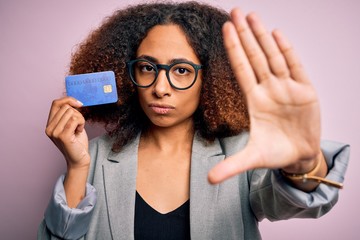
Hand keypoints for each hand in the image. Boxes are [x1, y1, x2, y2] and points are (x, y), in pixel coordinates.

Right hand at [45, 97, 89, 169]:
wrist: (79, 159)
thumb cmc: (77, 142)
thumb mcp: (72, 125)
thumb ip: (69, 114)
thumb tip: (72, 101)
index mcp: (49, 124)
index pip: (56, 103)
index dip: (68, 100)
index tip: (80, 104)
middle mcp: (49, 128)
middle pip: (66, 107)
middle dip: (78, 113)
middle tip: (79, 125)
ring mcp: (54, 132)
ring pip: (71, 112)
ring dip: (80, 119)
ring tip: (78, 129)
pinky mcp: (62, 136)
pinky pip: (75, 120)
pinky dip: (81, 123)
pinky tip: (79, 131)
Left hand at [208, 8, 321, 183]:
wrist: (299, 156)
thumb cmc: (275, 153)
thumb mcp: (252, 159)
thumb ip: (231, 167)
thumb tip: (208, 181)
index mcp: (255, 100)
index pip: (241, 69)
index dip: (233, 49)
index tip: (224, 29)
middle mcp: (269, 89)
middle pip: (254, 57)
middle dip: (245, 35)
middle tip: (235, 12)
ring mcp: (286, 88)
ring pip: (273, 56)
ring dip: (262, 37)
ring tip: (253, 16)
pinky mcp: (305, 91)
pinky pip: (295, 66)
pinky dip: (287, 51)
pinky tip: (276, 34)